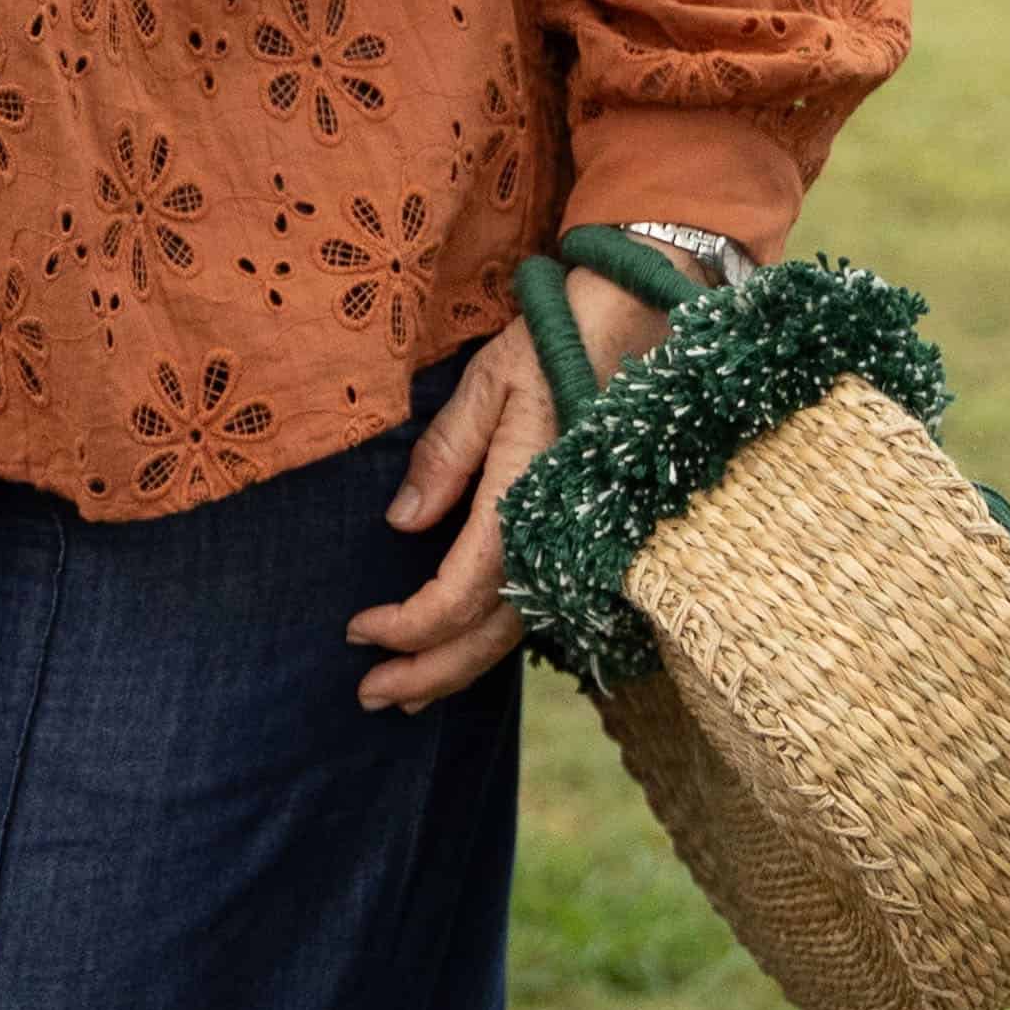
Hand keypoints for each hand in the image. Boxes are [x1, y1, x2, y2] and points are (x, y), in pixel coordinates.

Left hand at [347, 265, 672, 712]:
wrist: (652, 314)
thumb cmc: (564, 336)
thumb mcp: (490, 381)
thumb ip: (446, 455)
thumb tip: (401, 525)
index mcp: (530, 497)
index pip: (462, 595)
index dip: (408, 627)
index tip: (356, 632)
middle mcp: (565, 534)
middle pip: (491, 635)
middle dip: (428, 672)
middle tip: (370, 696)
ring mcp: (589, 541)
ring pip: (521, 631)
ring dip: (462, 668)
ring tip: (408, 694)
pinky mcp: (597, 536)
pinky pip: (544, 607)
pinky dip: (498, 639)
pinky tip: (466, 651)